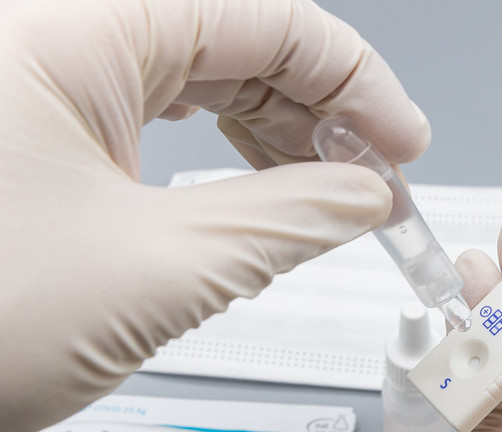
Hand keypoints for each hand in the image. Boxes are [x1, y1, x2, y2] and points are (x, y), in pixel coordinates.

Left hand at [0, 0, 429, 431]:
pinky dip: (220, 149)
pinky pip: (157, 107)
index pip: (266, 18)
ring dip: (276, 131)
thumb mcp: (156, 272)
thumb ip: (286, 222)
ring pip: (200, 72)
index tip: (402, 146)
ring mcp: (41, 67)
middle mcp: (53, 28)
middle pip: (237, 38)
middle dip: (321, 110)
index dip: (355, 82)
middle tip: (374, 178)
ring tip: (325, 191)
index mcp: (72, 27)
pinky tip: (255, 185)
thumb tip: (365, 195)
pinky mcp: (37, 114)